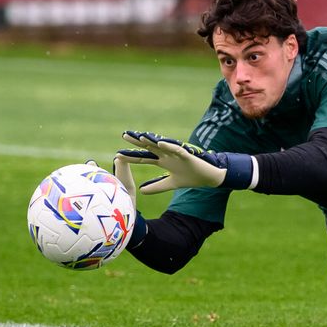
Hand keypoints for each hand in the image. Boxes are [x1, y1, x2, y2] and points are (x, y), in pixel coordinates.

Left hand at [117, 131, 254, 193]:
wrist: (209, 177)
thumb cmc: (191, 177)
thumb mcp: (171, 184)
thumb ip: (157, 186)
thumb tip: (141, 191)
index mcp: (163, 161)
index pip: (144, 157)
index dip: (132, 156)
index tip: (118, 155)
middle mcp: (168, 155)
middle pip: (149, 147)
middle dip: (137, 142)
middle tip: (124, 135)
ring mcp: (177, 153)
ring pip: (161, 145)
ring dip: (151, 140)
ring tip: (139, 136)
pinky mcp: (187, 154)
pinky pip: (176, 148)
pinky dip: (168, 146)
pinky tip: (159, 143)